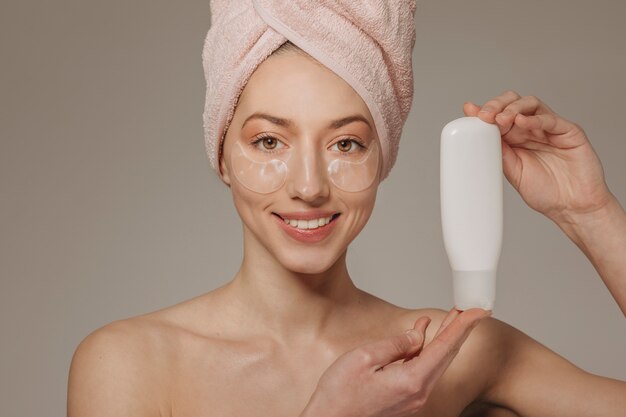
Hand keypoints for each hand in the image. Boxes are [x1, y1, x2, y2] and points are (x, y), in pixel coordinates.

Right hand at [299, 308, 490, 416]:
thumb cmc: (339, 394)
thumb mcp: (364, 358)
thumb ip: (396, 345)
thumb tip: (418, 336)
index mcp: (412, 380)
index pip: (446, 346)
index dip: (464, 325)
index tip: (479, 311)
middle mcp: (418, 392)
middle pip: (446, 355)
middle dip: (460, 329)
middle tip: (471, 309)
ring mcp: (413, 397)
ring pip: (436, 362)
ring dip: (445, 338)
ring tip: (454, 317)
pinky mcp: (405, 398)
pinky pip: (423, 369)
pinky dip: (427, 349)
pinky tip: (423, 336)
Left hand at [464, 90, 613, 223]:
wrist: (572, 208)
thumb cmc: (546, 193)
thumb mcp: (514, 173)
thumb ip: (500, 154)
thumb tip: (480, 138)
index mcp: (516, 139)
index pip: (499, 116)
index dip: (485, 112)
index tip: (470, 111)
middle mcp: (532, 130)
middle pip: (513, 104)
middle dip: (496, 105)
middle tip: (485, 116)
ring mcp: (551, 129)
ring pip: (531, 105)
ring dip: (513, 108)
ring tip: (501, 119)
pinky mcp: (570, 132)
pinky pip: (551, 119)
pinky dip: (534, 119)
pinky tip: (521, 122)